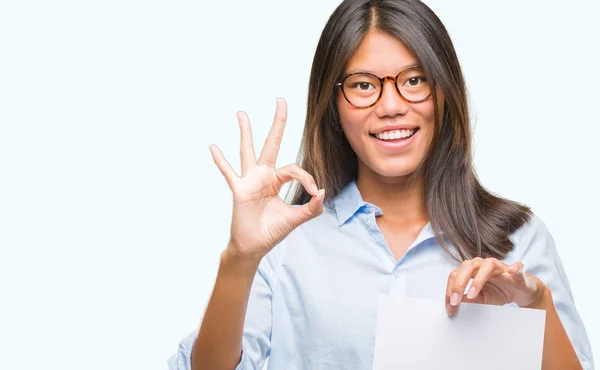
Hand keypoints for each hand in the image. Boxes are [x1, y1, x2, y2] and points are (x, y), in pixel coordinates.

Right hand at [210, 98, 324, 260]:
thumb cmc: (271, 231)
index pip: (294, 169)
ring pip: (247, 151)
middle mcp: (263, 175)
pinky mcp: (239, 190)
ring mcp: (249, 180)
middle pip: (271, 143)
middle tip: (281, 100)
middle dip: (277, 123)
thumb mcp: (295, 218)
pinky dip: (221, 161)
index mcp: (276, 180)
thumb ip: (311, 208)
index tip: (314, 192)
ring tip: (242, 113)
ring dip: (245, 132)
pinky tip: (213, 147)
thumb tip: (322, 192)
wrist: (254, 246)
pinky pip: (228, 172)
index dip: (306, 177)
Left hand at [445, 257, 546, 314]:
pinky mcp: (516, 271)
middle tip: (455, 301)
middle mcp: (482, 264)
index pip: (456, 275)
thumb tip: (453, 304)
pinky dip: (514, 268)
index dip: (450, 290)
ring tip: (472, 294)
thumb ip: (467, 299)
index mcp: (471, 270)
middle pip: (466, 267)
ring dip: (477, 280)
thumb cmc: (498, 291)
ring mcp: (499, 266)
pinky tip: (511, 272)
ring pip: (486, 265)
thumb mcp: (480, 298)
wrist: (519, 291)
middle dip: (458, 285)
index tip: (450, 306)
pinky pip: (516, 267)